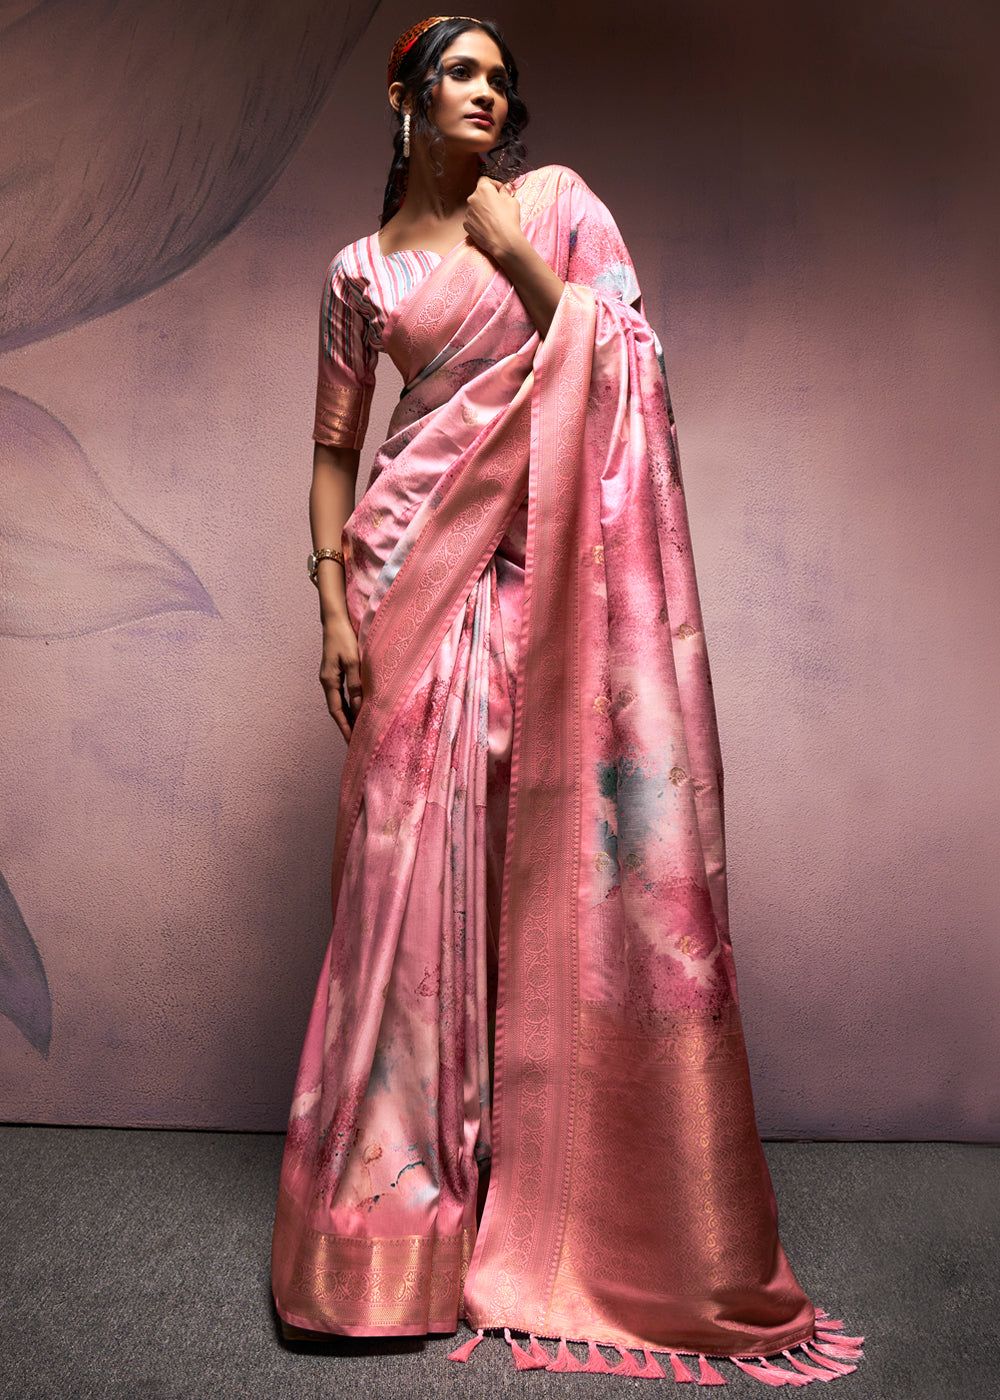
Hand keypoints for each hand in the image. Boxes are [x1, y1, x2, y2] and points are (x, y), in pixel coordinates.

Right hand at [320, 613, 363, 741]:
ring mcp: (330, 677)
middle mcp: (327, 681)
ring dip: (348, 716)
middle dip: (346, 726)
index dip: (344, 727)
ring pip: (339, 702)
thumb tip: (360, 706)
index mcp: (329, 680)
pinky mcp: (335, 671)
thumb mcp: (353, 661)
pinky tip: (357, 709)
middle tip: (356, 742)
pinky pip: (342, 693)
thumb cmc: (344, 637)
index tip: (352, 742)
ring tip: (358, 730)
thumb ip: (356, 684)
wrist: (334, 619)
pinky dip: (349, 704)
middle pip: (337, 710)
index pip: (337, 711)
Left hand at [463, 175, 523, 262]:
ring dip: (482, 209)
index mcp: (483, 189)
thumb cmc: (509, 220)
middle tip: (497, 206)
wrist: (503, 242)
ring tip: (493, 219)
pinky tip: (488, 226)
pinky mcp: (466, 224)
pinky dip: (478, 220)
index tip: (499, 191)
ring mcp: (468, 212)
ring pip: (475, 207)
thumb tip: (503, 190)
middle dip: (487, 198)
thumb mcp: (512, 201)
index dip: (493, 184)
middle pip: (479, 194)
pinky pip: (472, 218)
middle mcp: (472, 199)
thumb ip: (505, 192)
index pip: (485, 180)